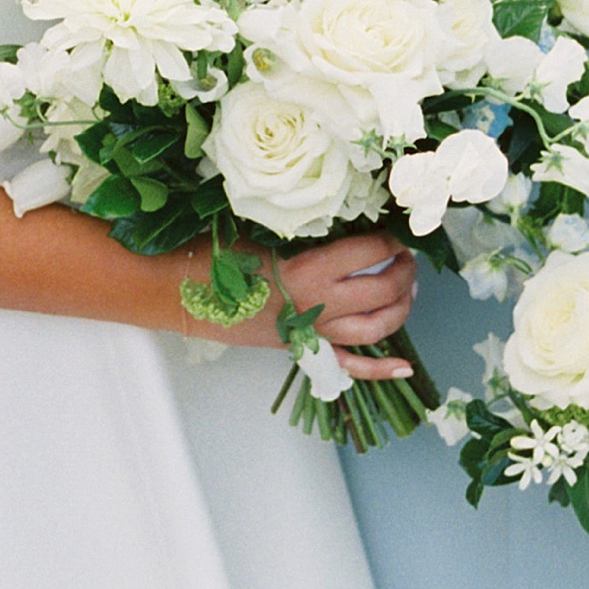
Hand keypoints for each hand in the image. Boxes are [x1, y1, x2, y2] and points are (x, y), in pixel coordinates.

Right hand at [226, 233, 418, 378]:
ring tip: (407, 291)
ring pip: (375, 329)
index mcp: (310, 269)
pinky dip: (379, 369)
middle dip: (404, 272)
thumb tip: (341, 218)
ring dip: (400, 310)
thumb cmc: (216, 257)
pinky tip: (404, 367)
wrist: (182, 295)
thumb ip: (305, 231)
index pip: (370, 251)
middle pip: (382, 291)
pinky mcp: (302, 349)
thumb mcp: (264, 232)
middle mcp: (318, 304)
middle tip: (407, 258)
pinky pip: (348, 366)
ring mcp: (313, 332)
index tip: (396, 230)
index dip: (391, 239)